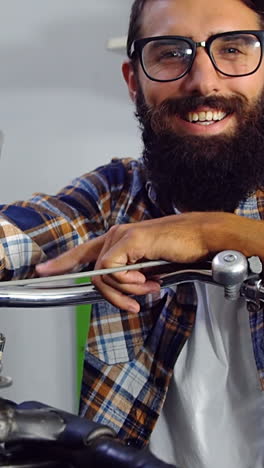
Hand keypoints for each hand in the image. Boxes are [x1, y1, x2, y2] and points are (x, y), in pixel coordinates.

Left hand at [36, 212, 262, 311]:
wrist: (201, 238)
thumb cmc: (179, 251)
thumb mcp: (149, 269)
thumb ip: (130, 276)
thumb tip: (120, 290)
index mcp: (118, 240)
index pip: (84, 252)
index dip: (62, 262)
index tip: (44, 271)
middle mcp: (116, 235)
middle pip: (93, 270)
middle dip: (111, 294)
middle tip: (135, 302)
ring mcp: (121, 236)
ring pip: (102, 273)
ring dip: (125, 289)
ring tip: (149, 288)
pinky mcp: (129, 240)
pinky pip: (112, 270)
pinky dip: (128, 282)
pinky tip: (148, 281)